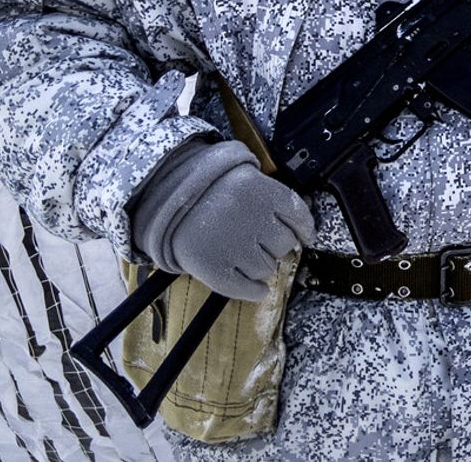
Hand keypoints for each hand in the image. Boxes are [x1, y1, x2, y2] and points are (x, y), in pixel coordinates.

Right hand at [130, 140, 313, 300]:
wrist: (166, 198)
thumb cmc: (214, 191)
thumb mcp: (247, 180)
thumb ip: (274, 200)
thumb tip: (303, 233)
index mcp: (261, 191)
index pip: (299, 217)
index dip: (303, 229)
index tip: (303, 236)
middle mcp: (249, 217)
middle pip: (284, 244)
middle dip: (276, 244)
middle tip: (259, 238)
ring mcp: (230, 244)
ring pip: (267, 268)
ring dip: (261, 265)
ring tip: (242, 252)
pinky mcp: (211, 268)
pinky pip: (245, 289)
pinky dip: (254, 291)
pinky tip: (256, 289)